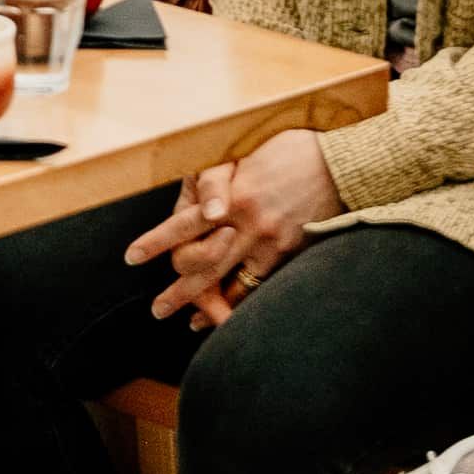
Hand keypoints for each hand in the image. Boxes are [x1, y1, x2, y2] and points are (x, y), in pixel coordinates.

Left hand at [121, 127, 341, 323]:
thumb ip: (222, 183)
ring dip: (209, 306)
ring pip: (231, 285)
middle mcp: (246, 224)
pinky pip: (261, 287)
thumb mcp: (249, 156)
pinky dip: (243, 302)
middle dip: (177, 292)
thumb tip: (207, 207)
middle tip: (157, 310)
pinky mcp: (290, 255)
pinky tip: (232, 315)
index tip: (132, 257)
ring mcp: (269, 243)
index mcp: (231, 196)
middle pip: (202, 266)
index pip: (184, 225)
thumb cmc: (293, 151)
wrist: (341, 165)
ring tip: (191, 323)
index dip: (156, 242)